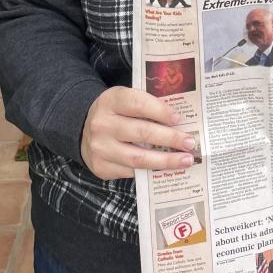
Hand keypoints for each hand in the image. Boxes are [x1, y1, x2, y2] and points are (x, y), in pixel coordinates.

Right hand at [80, 87, 197, 180]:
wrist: (83, 129)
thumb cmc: (116, 112)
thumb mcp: (125, 100)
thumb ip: (147, 106)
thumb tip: (181, 121)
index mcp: (111, 100)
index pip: (138, 104)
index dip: (161, 111)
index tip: (179, 119)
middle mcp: (102, 124)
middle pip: (141, 132)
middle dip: (170, 138)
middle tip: (190, 143)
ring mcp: (100, 148)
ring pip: (138, 158)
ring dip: (165, 161)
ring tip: (186, 160)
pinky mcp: (101, 167)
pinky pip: (131, 172)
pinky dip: (151, 171)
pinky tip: (166, 169)